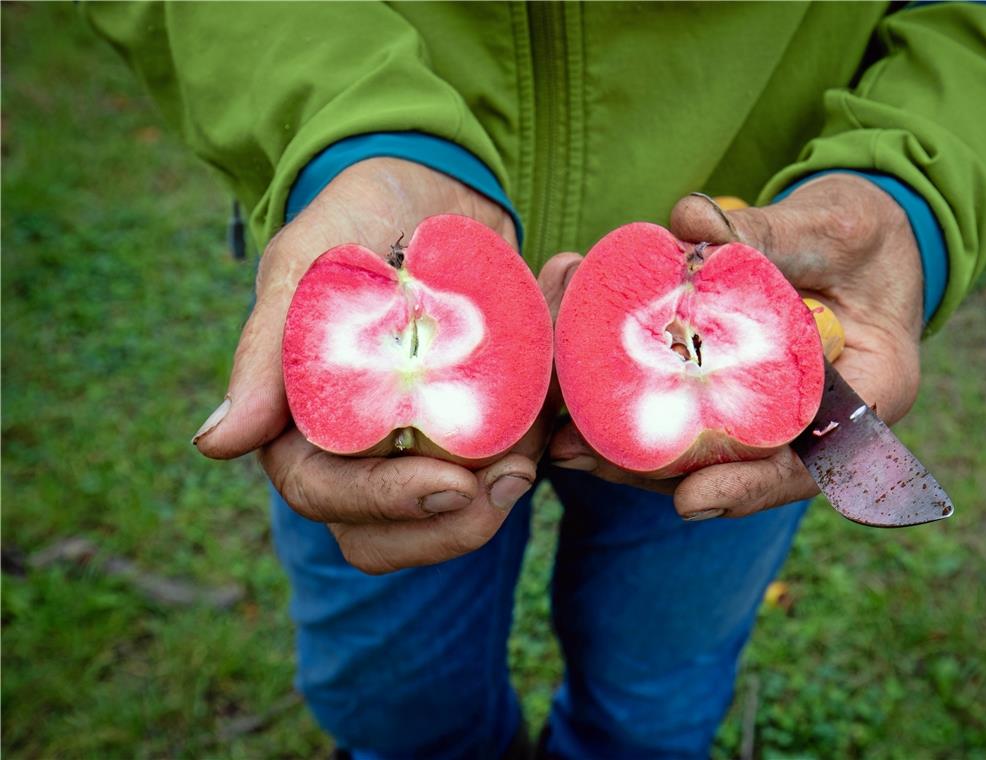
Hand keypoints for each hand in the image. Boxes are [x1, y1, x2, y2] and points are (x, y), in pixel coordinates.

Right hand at [192, 158, 576, 572]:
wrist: (433, 190)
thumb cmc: (356, 218)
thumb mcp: (306, 266)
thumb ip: (266, 353)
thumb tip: (216, 445)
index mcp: (300, 423)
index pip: (329, 496)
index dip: (388, 503)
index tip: (456, 486)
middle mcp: (356, 449)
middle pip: (390, 534)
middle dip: (455, 522)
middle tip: (514, 475)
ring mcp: (418, 447)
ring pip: (452, 514)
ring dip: (504, 487)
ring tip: (541, 434)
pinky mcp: (473, 430)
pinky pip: (505, 466)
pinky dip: (538, 446)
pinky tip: (559, 401)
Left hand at [550, 173, 923, 517]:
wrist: (866, 238)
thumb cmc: (866, 232)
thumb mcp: (832, 226)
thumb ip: (768, 231)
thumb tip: (688, 219)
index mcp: (872, 393)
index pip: (812, 462)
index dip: (751, 487)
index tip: (691, 501)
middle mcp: (822, 421)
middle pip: (741, 472)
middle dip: (664, 477)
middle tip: (588, 460)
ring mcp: (778, 417)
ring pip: (708, 457)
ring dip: (638, 457)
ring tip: (568, 447)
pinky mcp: (740, 399)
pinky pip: (693, 423)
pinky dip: (643, 420)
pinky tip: (582, 413)